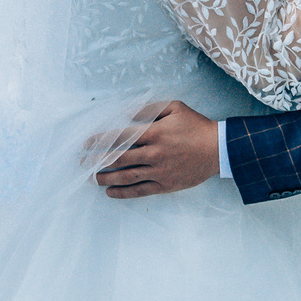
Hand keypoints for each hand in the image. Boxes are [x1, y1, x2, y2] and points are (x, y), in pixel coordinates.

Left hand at [92, 100, 220, 197]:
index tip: (87, 143)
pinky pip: (140, 191)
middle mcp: (154, 154)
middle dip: (97, 160)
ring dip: (106, 178)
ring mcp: (159, 172)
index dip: (101, 140)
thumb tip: (127, 114)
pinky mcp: (165, 185)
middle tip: (82, 162)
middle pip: (119, 158)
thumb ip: (149, 109)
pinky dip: (123, 193)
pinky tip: (110, 193)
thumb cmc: (195, 126)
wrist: (218, 149)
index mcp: (154, 133)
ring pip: (126, 177)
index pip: (120, 137)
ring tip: (92, 178)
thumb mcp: (174, 107)